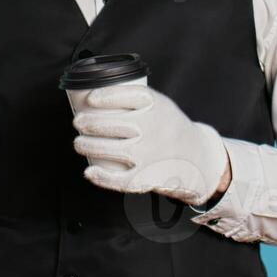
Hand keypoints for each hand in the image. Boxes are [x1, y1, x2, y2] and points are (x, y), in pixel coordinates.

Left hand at [72, 84, 228, 205]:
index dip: (106, 96)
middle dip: (88, 123)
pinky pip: (122, 180)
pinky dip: (103, 178)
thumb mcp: (162, 106)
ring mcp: (151, 154)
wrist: (198, 157)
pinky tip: (89, 173)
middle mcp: (155, 129)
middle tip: (78, 122)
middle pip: (114, 124)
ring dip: (88, 146)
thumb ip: (135, 100)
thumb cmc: (170, 128)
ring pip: (113, 149)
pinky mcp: (149, 176)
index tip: (90, 99)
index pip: (129, 96)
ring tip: (78, 143)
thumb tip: (92, 96)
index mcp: (159, 107)